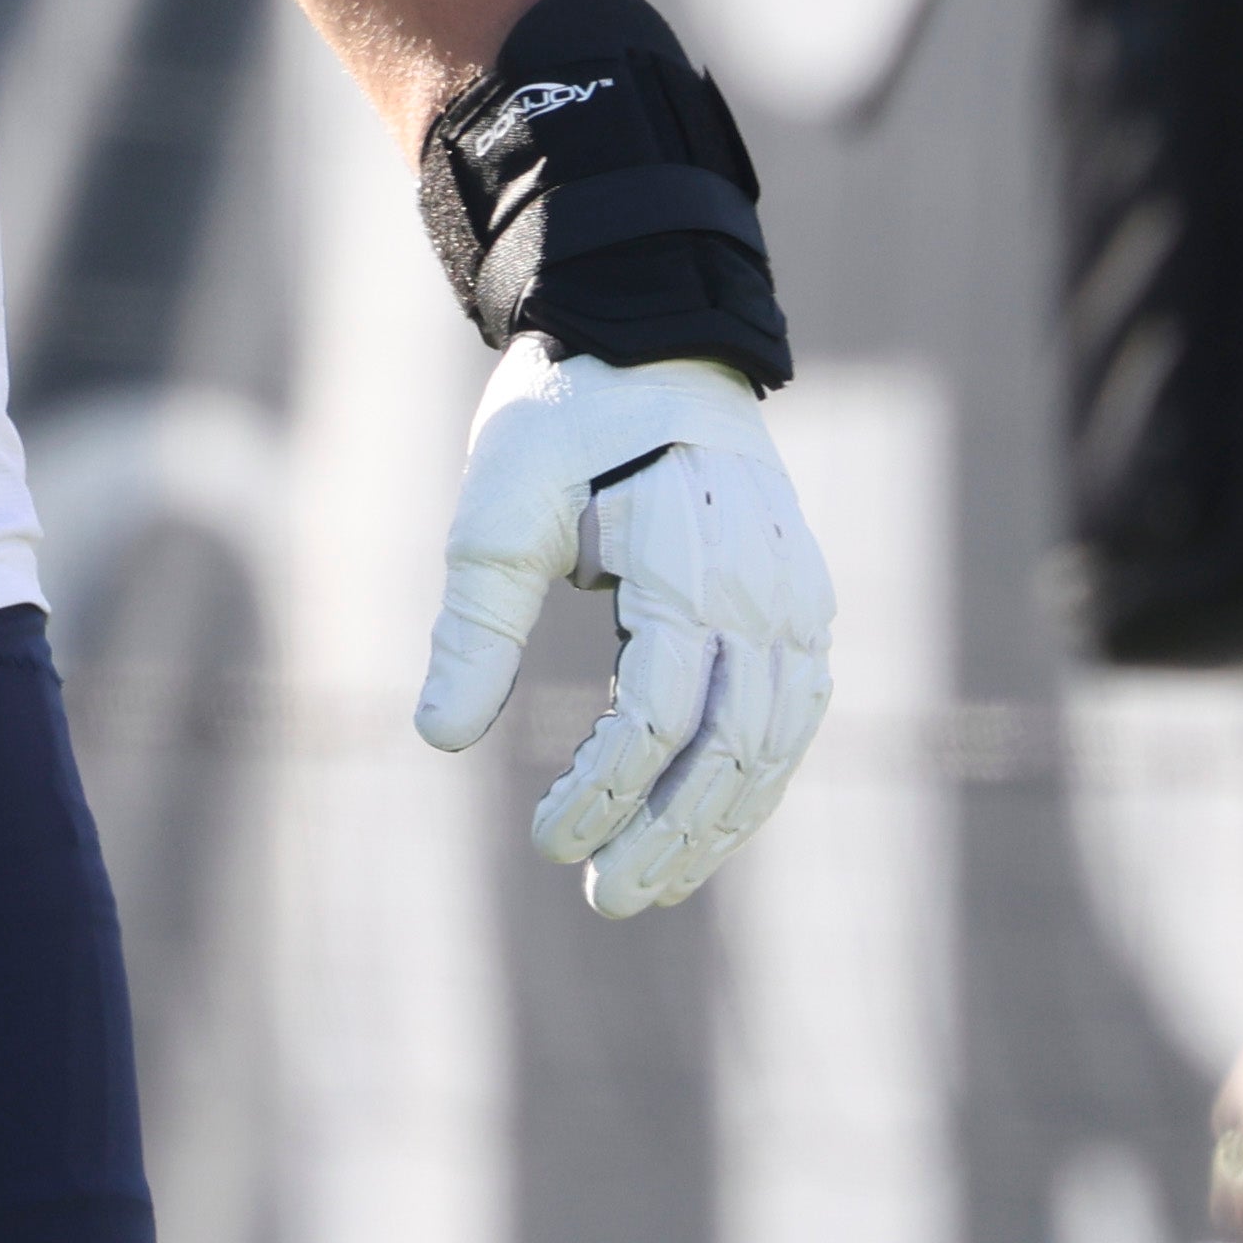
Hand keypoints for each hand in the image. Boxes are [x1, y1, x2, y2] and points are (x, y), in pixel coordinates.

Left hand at [416, 341, 834, 917]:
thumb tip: (438, 739)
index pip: (659, 713)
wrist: (652, 341)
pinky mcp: (804, 607)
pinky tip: (704, 829)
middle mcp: (767, 589)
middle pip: (732, 750)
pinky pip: (793, 718)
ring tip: (651, 885)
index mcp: (691, 560)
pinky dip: (754, 784)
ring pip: (776, 747)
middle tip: (602, 901)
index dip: (602, 790)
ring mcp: (799, 599)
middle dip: (667, 839)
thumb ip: (474, 623)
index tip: (541, 838)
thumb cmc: (563, 421)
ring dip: (718, 830)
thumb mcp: (498, 506)